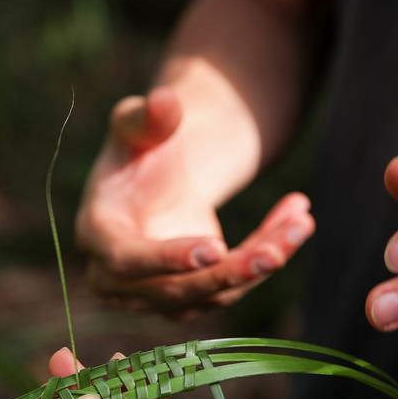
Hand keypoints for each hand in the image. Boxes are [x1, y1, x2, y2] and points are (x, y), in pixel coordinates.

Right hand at [77, 86, 314, 317]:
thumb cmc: (139, 151)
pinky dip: (267, 256)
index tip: (215, 247)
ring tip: (300, 223)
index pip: (125, 259)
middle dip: (230, 272)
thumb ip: (145, 116)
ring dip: (260, 263)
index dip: (166, 258)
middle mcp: (119, 278)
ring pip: (213, 294)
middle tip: (277, 251)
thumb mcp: (137, 127)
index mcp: (97, 234)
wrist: (154, 181)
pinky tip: (296, 220)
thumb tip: (164, 101)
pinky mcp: (192, 298)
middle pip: (175, 290)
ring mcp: (156, 295)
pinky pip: (234, 287)